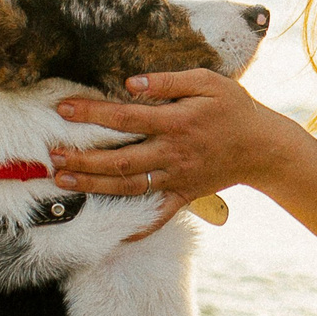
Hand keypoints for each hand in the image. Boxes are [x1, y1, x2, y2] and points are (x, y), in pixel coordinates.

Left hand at [49, 68, 293, 205]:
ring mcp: (176, 178)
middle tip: (53, 156)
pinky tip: (113, 234)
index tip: (63, 110)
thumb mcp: (207, 81)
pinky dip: (137, 228)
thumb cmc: (233, 108)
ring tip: (62, 181)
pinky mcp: (183, 195)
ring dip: (93, 186)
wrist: (263, 146)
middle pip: (119, 160)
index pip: (124, 118)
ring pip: (128, 187)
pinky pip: (158, 216)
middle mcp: (172, 154)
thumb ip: (168, 81)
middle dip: (82, 160)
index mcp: (175, 122)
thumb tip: (131, 83)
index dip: (91, 114)